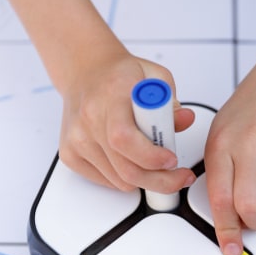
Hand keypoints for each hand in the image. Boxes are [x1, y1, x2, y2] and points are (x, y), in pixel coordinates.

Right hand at [58, 53, 195, 192]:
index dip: (152, 157)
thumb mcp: (155, 78)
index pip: (124, 137)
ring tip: (157, 164)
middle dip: (161, 180)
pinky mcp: (70, 154)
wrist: (86, 72)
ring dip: (146, 179)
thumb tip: (185, 120)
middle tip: (179, 176)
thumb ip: (171, 102)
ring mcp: (77, 139)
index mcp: (111, 95)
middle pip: (126, 169)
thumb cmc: (120, 76)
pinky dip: (126, 178)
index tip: (172, 159)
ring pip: (120, 181)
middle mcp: (89, 118)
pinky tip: (133, 161)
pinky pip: (107, 182)